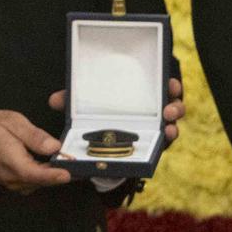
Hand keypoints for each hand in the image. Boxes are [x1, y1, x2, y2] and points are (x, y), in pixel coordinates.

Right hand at [0, 110, 70, 193]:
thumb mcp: (12, 123)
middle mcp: (12, 177)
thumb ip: (34, 136)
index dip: (55, 176)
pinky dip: (41, 177)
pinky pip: (30, 183)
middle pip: (41, 181)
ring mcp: (11, 182)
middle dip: (59, 175)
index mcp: (13, 163)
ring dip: (50, 176)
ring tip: (64, 164)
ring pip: (37, 184)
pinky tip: (49, 166)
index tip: (71, 174)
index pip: (37, 175)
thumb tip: (54, 146)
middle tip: (76, 165)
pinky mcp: (12, 181)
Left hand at [49, 77, 185, 141]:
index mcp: (144, 97)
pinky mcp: (152, 148)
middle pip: (174, 106)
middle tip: (168, 110)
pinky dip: (165, 142)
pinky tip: (163, 140)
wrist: (101, 145)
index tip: (170, 84)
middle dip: (176, 106)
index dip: (171, 85)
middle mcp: (155, 113)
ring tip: (168, 128)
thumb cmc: (100, 116)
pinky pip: (163, 145)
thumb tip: (55, 100)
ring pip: (172, 126)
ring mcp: (155, 131)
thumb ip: (73, 101)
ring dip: (173, 126)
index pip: (163, 87)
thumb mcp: (88, 106)